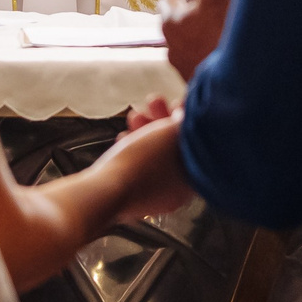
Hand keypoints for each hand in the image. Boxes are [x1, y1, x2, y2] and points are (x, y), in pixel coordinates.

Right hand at [98, 106, 192, 222]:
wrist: (106, 192)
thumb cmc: (143, 161)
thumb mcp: (170, 132)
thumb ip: (183, 123)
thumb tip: (185, 117)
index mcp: (195, 180)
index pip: (195, 144)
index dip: (186, 120)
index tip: (175, 102)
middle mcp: (178, 194)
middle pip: (173, 150)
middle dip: (161, 121)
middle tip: (152, 101)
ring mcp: (154, 199)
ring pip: (153, 157)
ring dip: (144, 131)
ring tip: (133, 114)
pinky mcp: (131, 200)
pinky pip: (137, 169)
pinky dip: (132, 150)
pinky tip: (123, 137)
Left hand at [160, 0, 234, 81]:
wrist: (243, 91)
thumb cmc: (227, 40)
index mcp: (171, 23)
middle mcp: (173, 48)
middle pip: (187, 20)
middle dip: (204, 13)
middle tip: (229, 12)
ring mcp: (187, 70)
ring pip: (198, 42)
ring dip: (213, 35)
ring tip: (235, 33)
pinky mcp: (202, 86)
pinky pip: (208, 62)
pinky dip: (219, 55)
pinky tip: (237, 53)